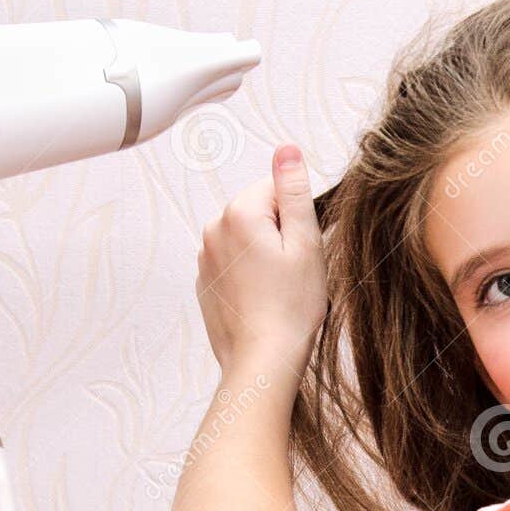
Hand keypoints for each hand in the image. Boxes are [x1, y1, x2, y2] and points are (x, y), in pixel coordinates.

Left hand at [195, 144, 326, 383]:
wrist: (261, 361)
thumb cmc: (290, 308)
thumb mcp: (305, 242)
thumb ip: (294, 190)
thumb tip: (286, 149)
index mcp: (238, 213)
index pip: (276, 190)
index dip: (297, 219)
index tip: (300, 251)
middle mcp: (213, 230)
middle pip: (259, 214)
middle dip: (279, 236)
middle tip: (293, 273)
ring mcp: (204, 259)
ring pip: (246, 241)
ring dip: (264, 257)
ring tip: (278, 291)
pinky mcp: (204, 284)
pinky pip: (234, 266)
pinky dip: (249, 278)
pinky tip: (263, 303)